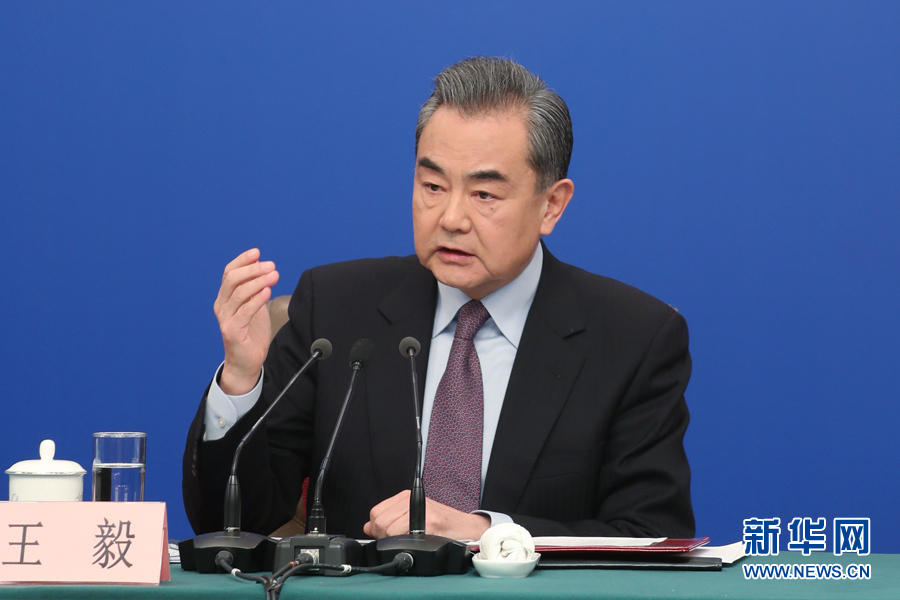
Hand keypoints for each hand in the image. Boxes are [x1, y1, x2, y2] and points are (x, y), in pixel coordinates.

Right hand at [214, 248, 279, 394]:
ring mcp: (225, 318)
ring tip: (274, 275)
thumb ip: (256, 289)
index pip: (229, 273)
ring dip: (258, 281)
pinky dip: (257, 299)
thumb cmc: (251, 334)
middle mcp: (222, 306)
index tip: (257, 252)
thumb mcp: (254, 306)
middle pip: (232, 279)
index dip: (242, 261)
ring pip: (239, 293)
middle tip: (271, 266)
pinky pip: (245, 311)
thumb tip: (263, 267)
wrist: (246, 362)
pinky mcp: (232, 331)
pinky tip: (268, 291)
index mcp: (225, 298)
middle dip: (252, 269)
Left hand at [363, 490, 490, 540]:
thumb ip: (390, 520)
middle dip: (384, 537)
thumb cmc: (442, 524)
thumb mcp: (412, 516)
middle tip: (399, 540)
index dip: (377, 529)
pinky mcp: (429, 522)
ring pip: (389, 530)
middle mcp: (411, 500)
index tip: (387, 536)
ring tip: (410, 541)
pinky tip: (417, 541)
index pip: (375, 513)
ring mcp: (420, 510)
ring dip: (395, 542)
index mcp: (405, 497)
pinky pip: (404, 536)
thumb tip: (368, 527)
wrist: (467, 528)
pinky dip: (406, 543)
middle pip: (380, 522)